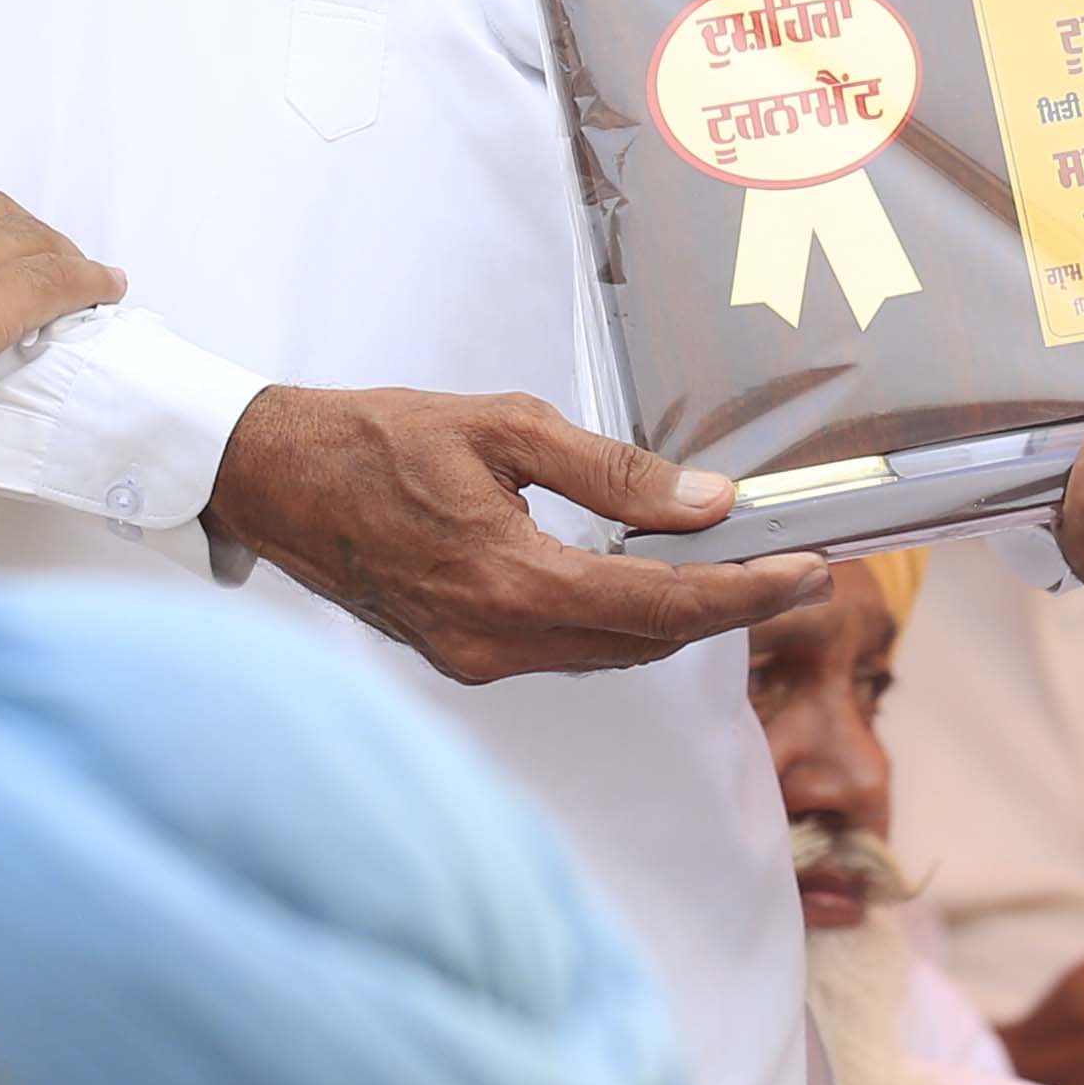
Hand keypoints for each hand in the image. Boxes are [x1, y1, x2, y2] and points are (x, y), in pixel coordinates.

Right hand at [204, 385, 825, 684]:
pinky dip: (617, 621)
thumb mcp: (503, 425)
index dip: (746, 594)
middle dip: (728, 609)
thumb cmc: (375, 439)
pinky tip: (647, 582)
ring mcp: (474, 659)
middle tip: (797, 569)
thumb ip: (611, 470)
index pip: (663, 606)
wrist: (274, 479)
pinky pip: (564, 649)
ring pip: (607, 651)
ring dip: (676, 618)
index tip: (810, 571)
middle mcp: (496, 642)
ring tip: (740, 573)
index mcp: (511, 582)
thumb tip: (707, 499)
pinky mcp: (459, 656)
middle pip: (646, 641)